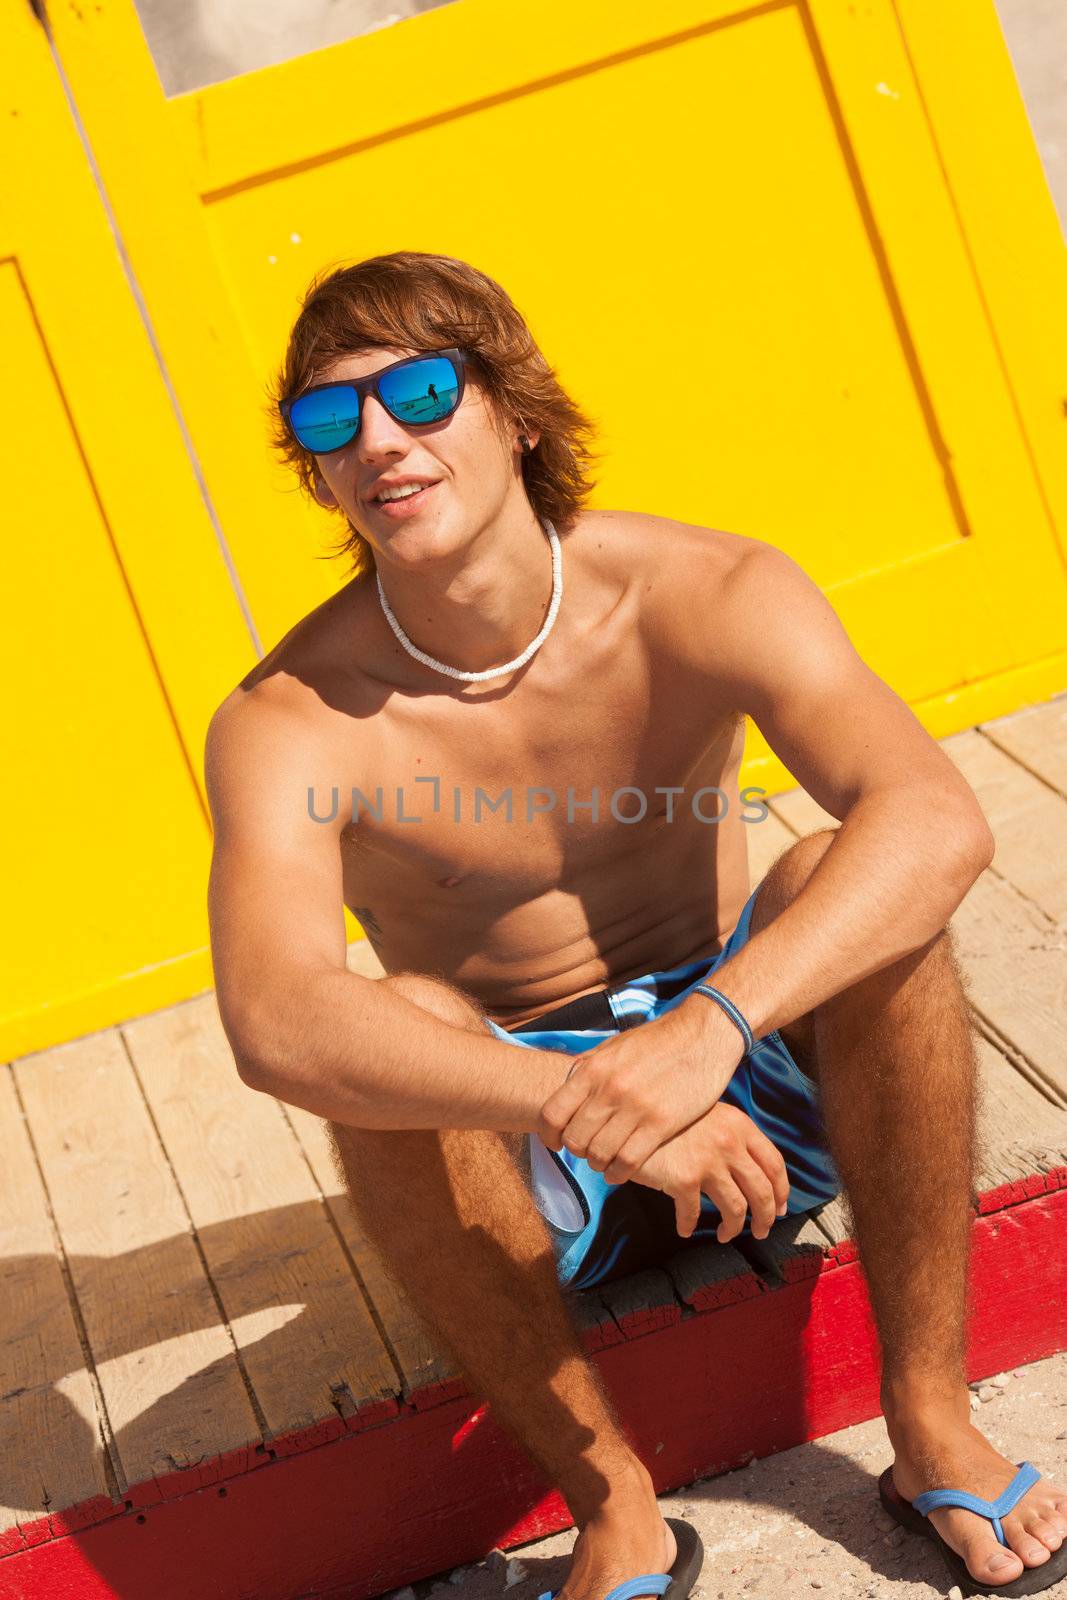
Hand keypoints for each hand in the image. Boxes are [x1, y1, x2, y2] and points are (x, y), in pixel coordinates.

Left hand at [536, 1001, 744, 1183]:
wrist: (702, 1034)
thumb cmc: (658, 1041)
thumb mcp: (615, 1046)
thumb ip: (590, 1067)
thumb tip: (567, 1084)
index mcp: (593, 1069)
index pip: (553, 1113)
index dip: (548, 1135)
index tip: (555, 1143)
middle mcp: (610, 1089)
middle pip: (574, 1139)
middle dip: (576, 1152)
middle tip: (586, 1152)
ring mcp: (635, 1108)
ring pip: (599, 1154)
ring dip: (598, 1164)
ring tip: (604, 1162)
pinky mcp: (661, 1123)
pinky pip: (628, 1160)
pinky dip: (619, 1172)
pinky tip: (621, 1171)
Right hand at [629, 1102, 789, 1241]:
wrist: (632, 1117)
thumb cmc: (670, 1119)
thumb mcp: (708, 1115)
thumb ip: (731, 1136)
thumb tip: (753, 1172)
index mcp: (740, 1125)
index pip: (774, 1164)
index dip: (781, 1191)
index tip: (780, 1208)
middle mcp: (729, 1143)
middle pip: (762, 1191)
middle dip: (765, 1218)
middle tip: (761, 1231)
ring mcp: (708, 1162)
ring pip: (736, 1209)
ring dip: (734, 1228)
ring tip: (727, 1235)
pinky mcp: (683, 1179)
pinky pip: (693, 1214)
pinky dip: (689, 1226)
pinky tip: (684, 1229)